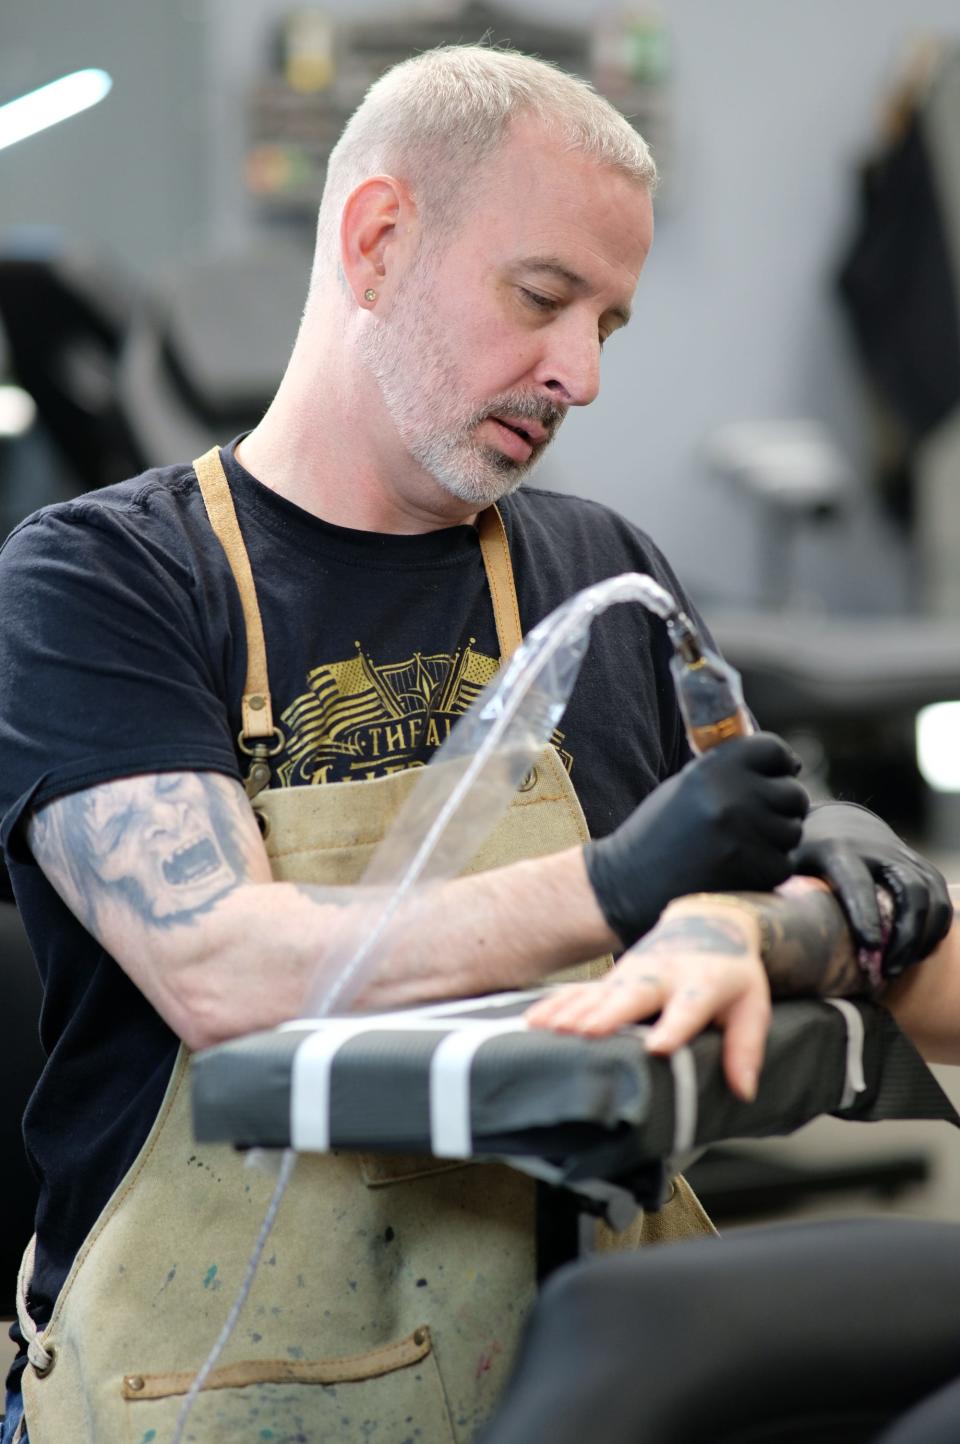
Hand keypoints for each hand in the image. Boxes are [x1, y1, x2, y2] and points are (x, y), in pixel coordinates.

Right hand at [526, 898, 770, 1100]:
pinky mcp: (611, 979)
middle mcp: (662, 976)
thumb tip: (744, 1091)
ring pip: (599, 993)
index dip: (674, 1027)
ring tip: (549, 1031)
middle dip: (609, 1013)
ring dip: (573, 1011)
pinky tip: (532, 1022)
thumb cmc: (731, 974)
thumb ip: (747, 1047)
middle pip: (633, 994)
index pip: (689, 1007)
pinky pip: (579, 993)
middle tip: (585, 1032)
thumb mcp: (753, 1005)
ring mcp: (631, 975)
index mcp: (701, 984)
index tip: (658, 1047)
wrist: (706, 923)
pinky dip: (555, 1006)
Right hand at [583, 732, 807, 946]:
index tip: (775, 775)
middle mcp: (734, 797)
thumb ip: (732, 770)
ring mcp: (747, 836)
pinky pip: (784, 863)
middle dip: (782, 805)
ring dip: (776, 838)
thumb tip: (791, 764)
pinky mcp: (756, 872)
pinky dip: (768, 867)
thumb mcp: (688, 784)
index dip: (779, 763)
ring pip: (793, 830)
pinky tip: (739, 867)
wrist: (630, 882)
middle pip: (794, 793)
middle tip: (758, 817)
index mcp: (715, 768)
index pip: (774, 750)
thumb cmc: (661, 831)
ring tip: (740, 845)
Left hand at [791, 803, 952, 976]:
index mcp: (838, 849)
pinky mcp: (920, 866)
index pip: (857, 882)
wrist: (837, 822)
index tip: (870, 947)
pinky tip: (916, 953)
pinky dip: (935, 928)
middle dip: (903, 934)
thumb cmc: (803, 855)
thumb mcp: (786, 865)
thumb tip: (760, 929)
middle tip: (886, 970)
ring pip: (930, 896)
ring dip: (921, 936)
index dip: (866, 914)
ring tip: (898, 968)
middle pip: (907, 891)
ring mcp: (904, 857)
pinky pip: (940, 898)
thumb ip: (779, 891)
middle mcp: (878, 850)